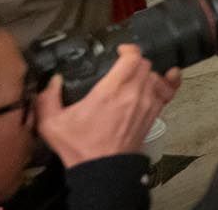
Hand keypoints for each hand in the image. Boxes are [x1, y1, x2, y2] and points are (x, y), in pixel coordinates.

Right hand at [35, 45, 180, 166]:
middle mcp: (133, 94)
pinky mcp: (154, 113)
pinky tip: (168, 75)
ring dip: (146, 72)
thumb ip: (48, 99)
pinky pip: (169, 91)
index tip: (120, 51)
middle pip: (145, 65)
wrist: (102, 169)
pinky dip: (169, 81)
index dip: (128, 49)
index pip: (132, 58)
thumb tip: (53, 81)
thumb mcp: (52, 124)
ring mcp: (147, 103)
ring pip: (155, 75)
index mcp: (110, 91)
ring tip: (133, 76)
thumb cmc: (80, 146)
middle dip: (134, 61)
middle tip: (122, 66)